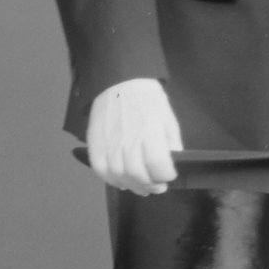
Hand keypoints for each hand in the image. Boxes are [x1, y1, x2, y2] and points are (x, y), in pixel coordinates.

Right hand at [86, 78, 182, 194]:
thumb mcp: (167, 116)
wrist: (118, 81)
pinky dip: (112, 180)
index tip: (169, 176)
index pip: (158, 165)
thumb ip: (172, 141)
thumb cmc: (147, 98)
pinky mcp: (94, 145)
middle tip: (157, 187)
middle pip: (138, 175)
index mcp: (150, 131)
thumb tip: (173, 162)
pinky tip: (122, 180)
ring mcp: (108, 144)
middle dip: (151, 186)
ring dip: (133, 186)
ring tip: (142, 186)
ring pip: (119, 177)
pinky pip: (101, 171)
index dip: (166, 176)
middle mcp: (128, 140)